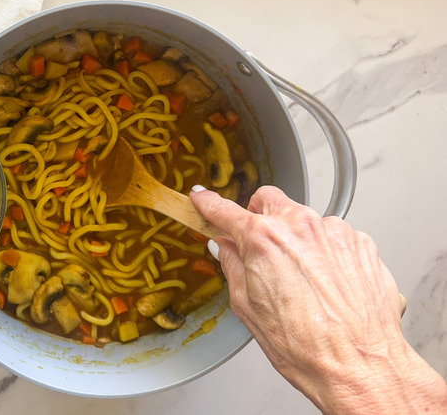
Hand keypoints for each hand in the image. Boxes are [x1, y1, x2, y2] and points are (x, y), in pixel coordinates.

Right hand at [190, 185, 446, 413]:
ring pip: (304, 220)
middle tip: (257, 246)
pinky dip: (325, 253)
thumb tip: (226, 249)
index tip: (202, 198)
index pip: (226, 211)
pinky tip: (325, 284)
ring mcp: (335, 232)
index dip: (209, 204)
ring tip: (301, 280)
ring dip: (295, 238)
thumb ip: (233, 267)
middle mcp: (300, 227)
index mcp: (263, 240)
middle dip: (258, 217)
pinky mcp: (361, 244)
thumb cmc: (305, 346)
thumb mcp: (248, 307)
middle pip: (269, 201)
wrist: (357, 365)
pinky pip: (334, 237)